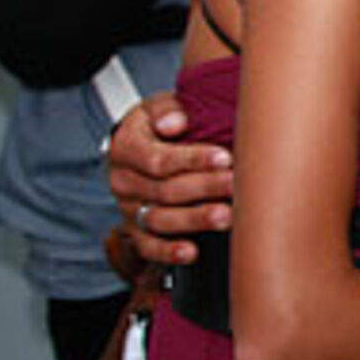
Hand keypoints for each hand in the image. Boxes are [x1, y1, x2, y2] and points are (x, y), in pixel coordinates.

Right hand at [108, 92, 233, 264]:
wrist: (137, 145)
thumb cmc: (156, 124)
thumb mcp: (157, 107)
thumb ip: (166, 110)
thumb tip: (174, 122)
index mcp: (126, 148)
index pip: (158, 159)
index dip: (193, 160)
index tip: (225, 158)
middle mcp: (123, 181)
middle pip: (165, 190)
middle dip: (205, 189)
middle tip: (236, 186)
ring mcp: (129, 208)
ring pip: (160, 219)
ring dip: (195, 220)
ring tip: (226, 217)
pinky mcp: (136, 230)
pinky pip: (148, 246)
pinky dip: (168, 252)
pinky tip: (191, 252)